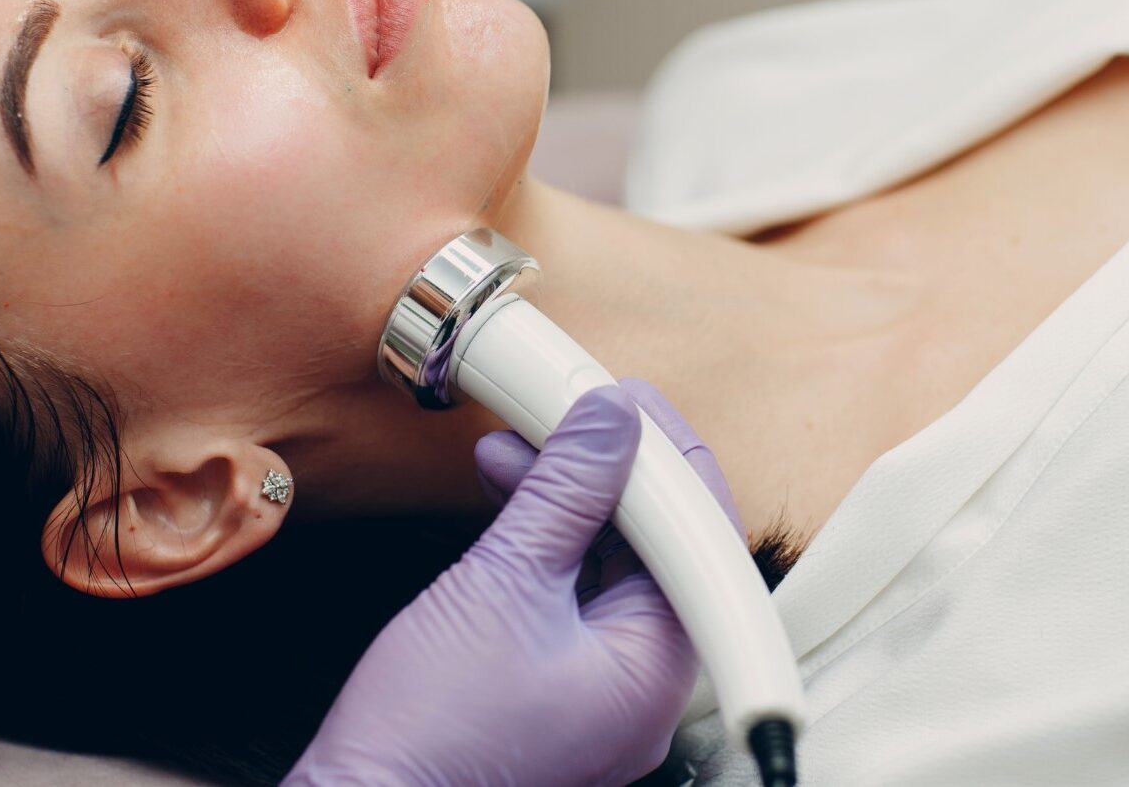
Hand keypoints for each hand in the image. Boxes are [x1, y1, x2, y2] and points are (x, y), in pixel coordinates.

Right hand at [283, 379, 740, 786]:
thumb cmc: (430, 730)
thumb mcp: (505, 582)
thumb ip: (566, 491)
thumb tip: (610, 419)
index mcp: (661, 666)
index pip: (698, 534)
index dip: (663, 454)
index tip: (624, 398)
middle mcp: (649, 682)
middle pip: (658, 545)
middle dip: (607, 470)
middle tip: (568, 410)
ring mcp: (606, 688)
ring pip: (612, 564)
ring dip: (567, 498)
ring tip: (512, 446)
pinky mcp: (562, 685)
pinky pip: (576, 594)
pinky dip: (547, 540)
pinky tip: (506, 492)